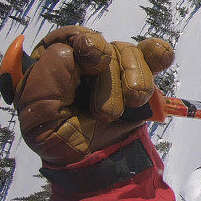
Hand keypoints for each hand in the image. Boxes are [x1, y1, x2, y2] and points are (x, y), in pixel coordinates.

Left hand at [13, 26, 173, 164]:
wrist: (96, 162)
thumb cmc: (60, 140)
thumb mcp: (37, 116)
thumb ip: (46, 79)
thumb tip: (68, 51)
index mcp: (53, 65)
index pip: (69, 37)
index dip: (86, 43)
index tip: (97, 64)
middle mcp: (83, 61)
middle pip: (105, 46)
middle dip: (111, 78)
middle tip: (107, 113)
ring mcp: (113, 68)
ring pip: (129, 53)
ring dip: (137, 78)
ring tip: (134, 103)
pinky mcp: (137, 77)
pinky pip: (152, 55)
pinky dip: (159, 54)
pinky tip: (163, 59)